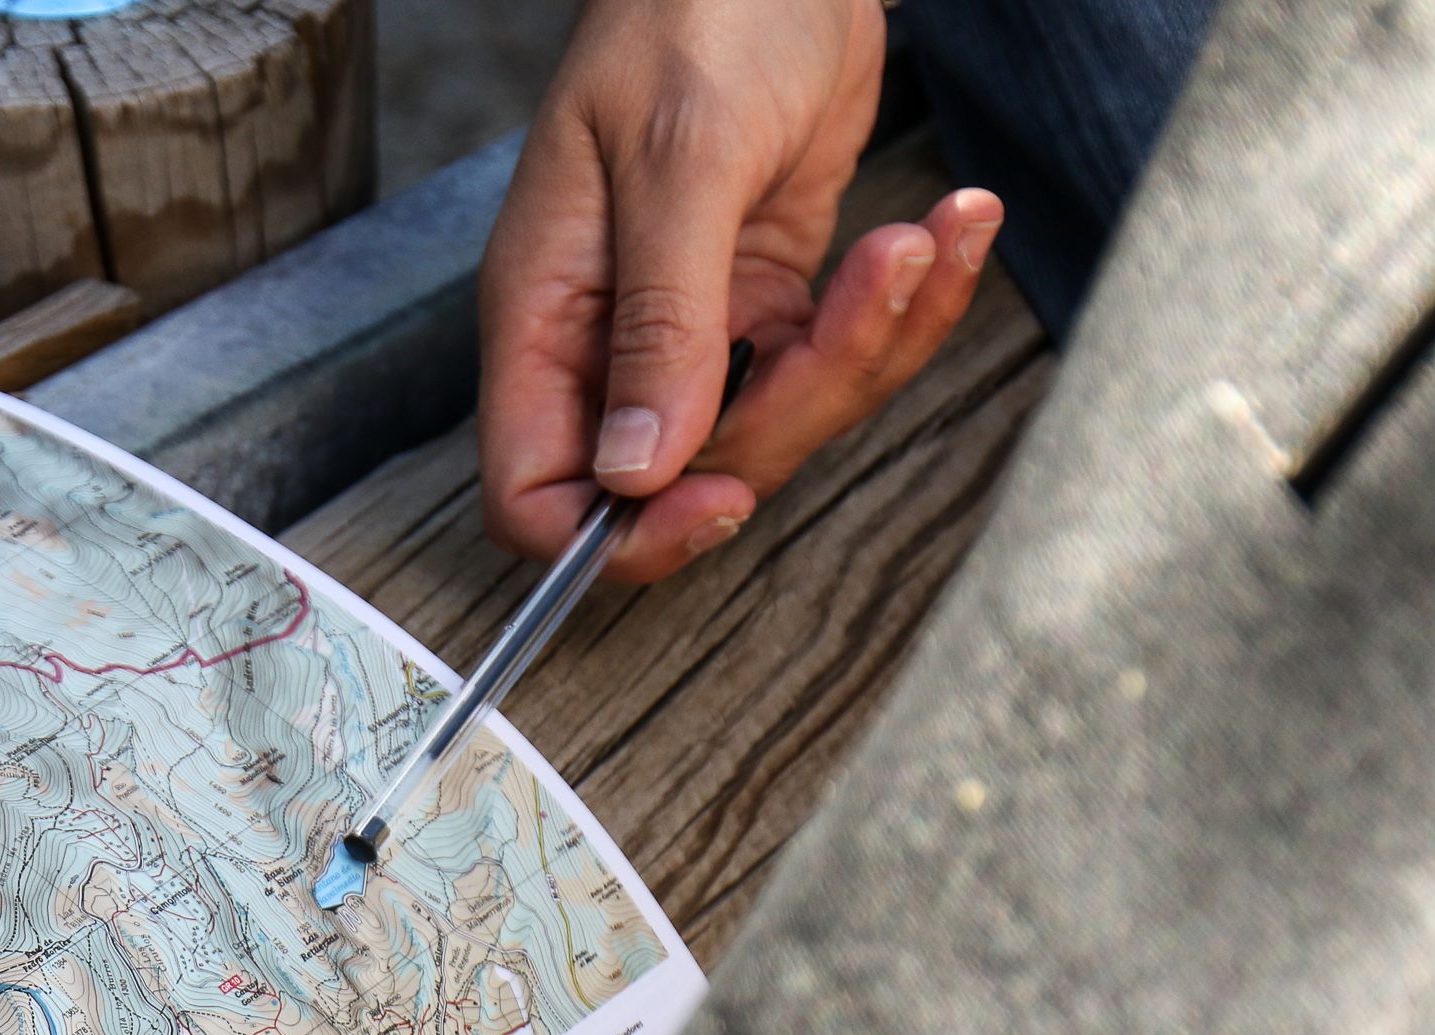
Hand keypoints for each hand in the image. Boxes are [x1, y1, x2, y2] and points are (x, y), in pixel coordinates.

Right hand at [478, 0, 1003, 582]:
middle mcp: (609, 339)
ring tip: (927, 233)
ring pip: (782, 423)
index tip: (719, 493)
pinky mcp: (773, 297)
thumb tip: (638, 471)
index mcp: (545, 315)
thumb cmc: (694, 10)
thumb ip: (661, 323)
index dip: (619, 530)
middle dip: (800, 407)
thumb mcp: (679, 160)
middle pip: (686, 474)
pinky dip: (912, 306)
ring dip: (877, 343)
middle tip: (871, 295)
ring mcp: (695, 325)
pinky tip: (949, 226)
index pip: (538, 492)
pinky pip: (841, 356)